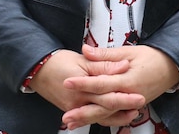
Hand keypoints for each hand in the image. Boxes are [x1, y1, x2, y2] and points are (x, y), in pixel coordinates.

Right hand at [28, 49, 143, 127]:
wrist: (38, 71)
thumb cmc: (58, 63)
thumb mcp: (82, 60)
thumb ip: (103, 65)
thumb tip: (123, 66)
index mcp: (82, 86)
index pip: (107, 94)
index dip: (124, 96)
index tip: (139, 94)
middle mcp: (78, 101)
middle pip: (106, 108)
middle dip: (124, 108)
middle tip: (140, 104)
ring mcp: (75, 108)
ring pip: (100, 116)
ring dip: (117, 116)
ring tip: (132, 113)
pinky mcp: (74, 110)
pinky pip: (92, 117)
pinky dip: (104, 118)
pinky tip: (115, 117)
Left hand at [61, 44, 178, 129]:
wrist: (171, 68)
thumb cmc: (151, 58)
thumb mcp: (129, 51)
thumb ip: (106, 54)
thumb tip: (86, 50)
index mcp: (128, 80)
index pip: (101, 83)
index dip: (83, 83)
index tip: (67, 82)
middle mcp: (129, 95)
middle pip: (103, 106)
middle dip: (83, 112)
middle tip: (66, 116)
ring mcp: (131, 103)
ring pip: (107, 114)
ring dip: (89, 119)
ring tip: (72, 122)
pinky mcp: (132, 106)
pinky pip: (114, 115)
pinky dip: (101, 118)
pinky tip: (88, 120)